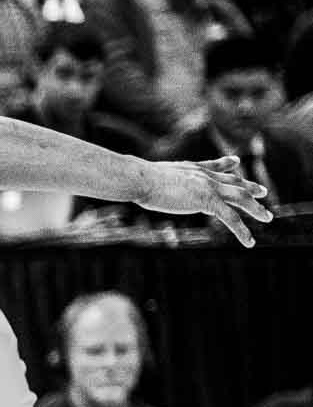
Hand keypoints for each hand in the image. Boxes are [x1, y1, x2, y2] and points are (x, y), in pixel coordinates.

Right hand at [135, 156, 271, 246]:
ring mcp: (209, 187)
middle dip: (249, 187)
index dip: (227, 166)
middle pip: (233, 182)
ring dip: (256, 209)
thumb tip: (141, 179)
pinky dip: (242, 231)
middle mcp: (205, 176)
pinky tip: (250, 242)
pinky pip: (231, 218)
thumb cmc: (138, 179)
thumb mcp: (152, 174)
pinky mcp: (207, 201)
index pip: (215, 168)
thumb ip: (157, 177)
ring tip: (268, 218)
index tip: (236, 164)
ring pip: (240, 198)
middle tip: (263, 192)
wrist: (141, 179)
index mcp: (192, 169)